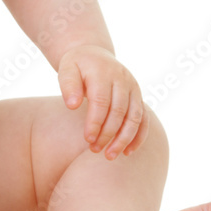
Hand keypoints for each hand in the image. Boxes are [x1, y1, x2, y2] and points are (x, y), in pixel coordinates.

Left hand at [57, 44, 148, 158]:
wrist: (94, 54)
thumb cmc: (77, 65)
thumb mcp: (66, 69)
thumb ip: (68, 86)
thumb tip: (72, 106)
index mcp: (103, 72)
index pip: (101, 101)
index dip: (95, 122)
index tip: (88, 138)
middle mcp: (122, 79)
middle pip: (119, 111)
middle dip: (108, 134)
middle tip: (94, 149)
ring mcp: (133, 88)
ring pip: (135, 117)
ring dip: (124, 139)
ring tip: (110, 155)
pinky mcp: (138, 96)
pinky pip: (144, 119)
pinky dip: (138, 137)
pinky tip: (127, 152)